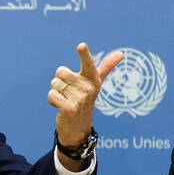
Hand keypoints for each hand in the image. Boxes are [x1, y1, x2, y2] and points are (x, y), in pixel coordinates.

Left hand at [48, 43, 122, 168]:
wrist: (78, 129)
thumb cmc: (84, 101)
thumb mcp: (95, 84)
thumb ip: (106, 68)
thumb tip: (121, 54)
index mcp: (94, 79)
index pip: (89, 64)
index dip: (84, 55)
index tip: (81, 45)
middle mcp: (89, 89)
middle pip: (61, 72)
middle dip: (60, 81)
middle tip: (69, 93)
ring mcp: (80, 99)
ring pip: (55, 84)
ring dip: (56, 92)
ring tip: (65, 100)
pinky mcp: (70, 109)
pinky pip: (52, 94)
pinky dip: (51, 100)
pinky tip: (60, 107)